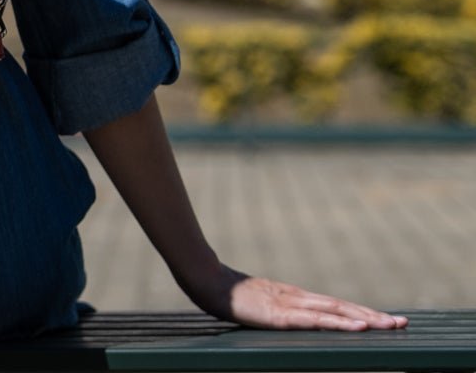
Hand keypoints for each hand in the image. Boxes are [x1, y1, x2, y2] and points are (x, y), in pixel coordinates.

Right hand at [187, 262, 407, 330]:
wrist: (206, 281)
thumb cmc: (228, 295)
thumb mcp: (258, 306)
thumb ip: (275, 311)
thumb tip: (286, 319)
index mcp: (293, 297)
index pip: (334, 306)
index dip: (360, 312)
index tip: (386, 320)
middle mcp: (297, 298)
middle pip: (342, 307)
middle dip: (373, 316)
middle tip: (404, 323)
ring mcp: (290, 304)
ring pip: (336, 311)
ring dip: (365, 318)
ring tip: (390, 325)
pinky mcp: (281, 314)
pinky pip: (317, 320)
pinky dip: (341, 323)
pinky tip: (358, 327)